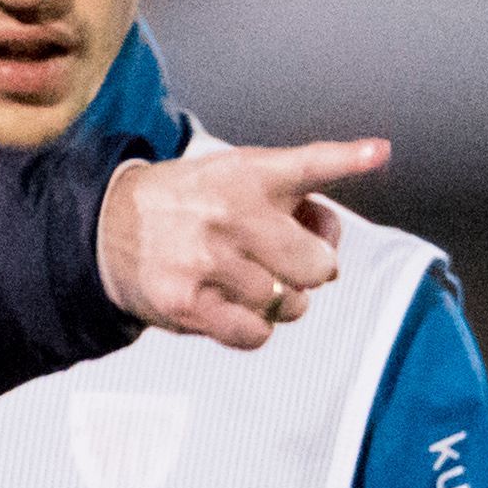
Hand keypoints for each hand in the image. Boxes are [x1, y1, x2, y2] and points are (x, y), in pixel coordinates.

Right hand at [96, 138, 391, 350]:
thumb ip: (291, 199)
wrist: (109, 227)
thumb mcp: (235, 176)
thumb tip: (330, 248)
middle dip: (310, 271)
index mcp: (248, 173)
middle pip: (317, 266)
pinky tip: (230, 305)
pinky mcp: (189, 303)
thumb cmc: (191, 204)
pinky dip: (253, 328)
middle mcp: (230, 213)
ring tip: (245, 280)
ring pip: (288, 305)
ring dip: (278, 301)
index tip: (378, 153)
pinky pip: (256, 334)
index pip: (307, 165)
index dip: (346, 158)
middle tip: (284, 262)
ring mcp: (209, 260)